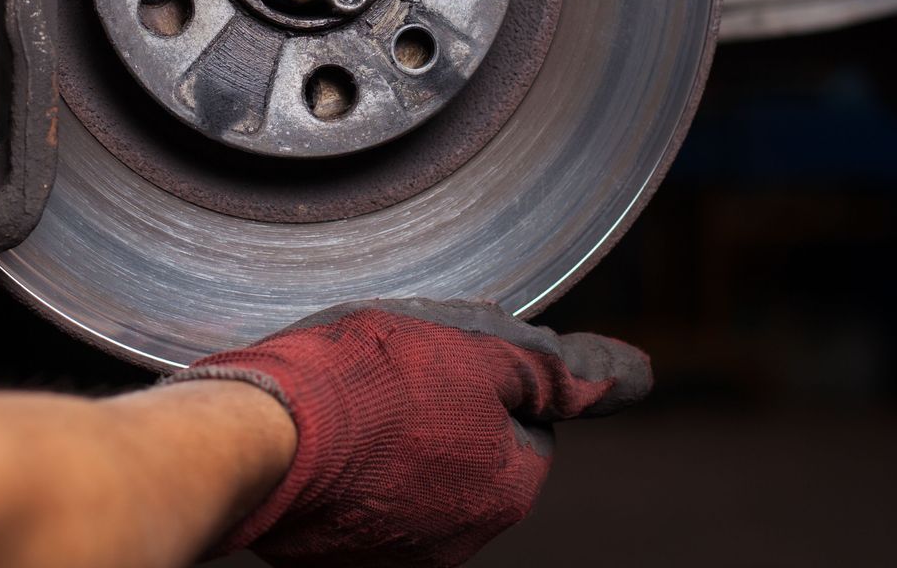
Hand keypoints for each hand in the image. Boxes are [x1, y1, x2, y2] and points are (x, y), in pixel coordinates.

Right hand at [167, 299, 651, 567]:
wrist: (260, 434)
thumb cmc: (368, 380)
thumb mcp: (476, 349)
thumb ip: (554, 370)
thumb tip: (636, 377)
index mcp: (509, 487)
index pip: (525, 421)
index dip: (483, 377)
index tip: (438, 359)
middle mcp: (462, 540)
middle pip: (469, 455)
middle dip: (439, 414)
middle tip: (387, 377)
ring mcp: (396, 558)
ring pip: (412, 480)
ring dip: (391, 443)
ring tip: (346, 405)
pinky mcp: (336, 562)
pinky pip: (358, 507)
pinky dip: (347, 475)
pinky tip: (320, 440)